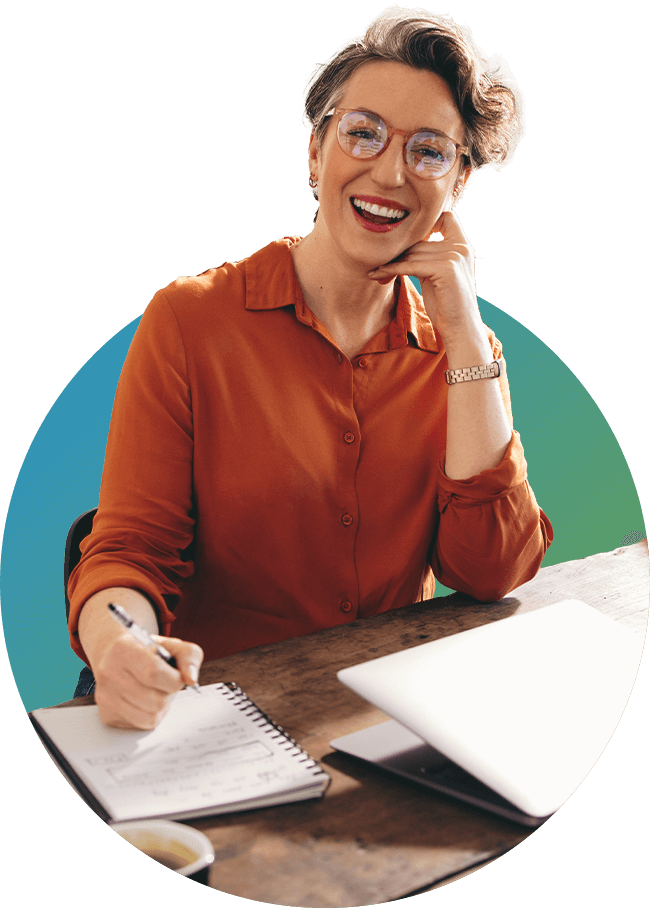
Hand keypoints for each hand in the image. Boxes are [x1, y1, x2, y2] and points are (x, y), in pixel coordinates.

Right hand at [93, 632, 203, 728]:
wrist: (115, 656)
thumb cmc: (147, 651)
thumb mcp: (172, 645)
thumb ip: (189, 656)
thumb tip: (191, 679)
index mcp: (123, 649)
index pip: (154, 673)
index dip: (174, 679)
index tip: (177, 676)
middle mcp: (109, 673)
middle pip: (155, 701)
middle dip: (169, 694)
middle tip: (164, 683)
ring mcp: (105, 696)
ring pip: (150, 717)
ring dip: (161, 707)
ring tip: (155, 691)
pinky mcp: (106, 714)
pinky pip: (141, 725)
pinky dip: (150, 715)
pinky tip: (144, 701)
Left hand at [368, 210, 482, 347]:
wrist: (460, 329)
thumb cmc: (446, 306)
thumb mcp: (436, 276)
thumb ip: (426, 257)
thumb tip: (401, 247)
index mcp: (463, 247)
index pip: (447, 218)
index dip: (427, 221)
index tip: (406, 235)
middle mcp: (461, 248)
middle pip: (419, 241)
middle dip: (397, 253)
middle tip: (377, 262)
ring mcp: (455, 257)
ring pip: (412, 254)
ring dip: (390, 263)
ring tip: (374, 270)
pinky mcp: (446, 269)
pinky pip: (411, 265)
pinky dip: (392, 269)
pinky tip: (379, 274)